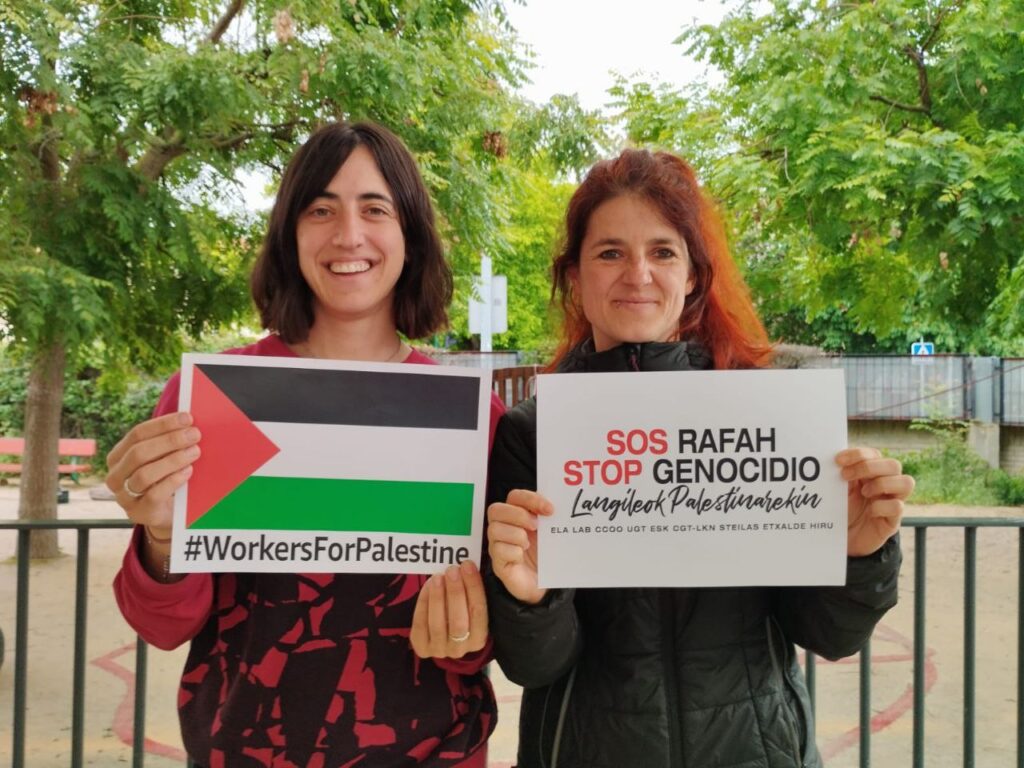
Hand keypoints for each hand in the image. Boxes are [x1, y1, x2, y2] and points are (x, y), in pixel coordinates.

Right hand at [105, 412, 200, 537]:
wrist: (164, 513)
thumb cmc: (163, 478)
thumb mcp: (160, 459)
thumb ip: (166, 442)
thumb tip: (187, 420)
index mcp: (118, 456)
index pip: (137, 434)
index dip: (163, 424)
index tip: (187, 418)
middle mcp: (115, 475)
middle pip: (139, 452)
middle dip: (169, 441)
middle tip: (194, 434)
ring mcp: (124, 496)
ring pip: (145, 474)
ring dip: (173, 460)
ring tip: (195, 452)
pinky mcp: (139, 512)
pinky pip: (154, 494)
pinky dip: (173, 480)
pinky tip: (188, 471)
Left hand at [410, 560, 487, 658]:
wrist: (442, 635)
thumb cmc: (460, 612)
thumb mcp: (470, 605)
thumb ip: (471, 591)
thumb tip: (467, 565)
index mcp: (479, 639)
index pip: (478, 612)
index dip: (473, 587)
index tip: (468, 566)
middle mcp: (460, 649)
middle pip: (459, 622)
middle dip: (455, 593)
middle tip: (452, 570)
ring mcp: (440, 650)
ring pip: (438, 624)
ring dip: (438, 598)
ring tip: (438, 577)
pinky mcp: (422, 647)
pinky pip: (421, 624)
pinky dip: (424, 603)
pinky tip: (428, 586)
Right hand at [487, 489, 552, 604]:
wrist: (544, 583)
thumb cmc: (544, 555)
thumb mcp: (547, 532)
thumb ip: (547, 518)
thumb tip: (553, 507)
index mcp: (515, 515)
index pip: (515, 496)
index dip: (531, 499)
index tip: (550, 509)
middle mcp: (502, 527)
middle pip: (496, 509)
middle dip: (518, 515)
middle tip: (536, 526)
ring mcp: (497, 545)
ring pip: (495, 530)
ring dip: (516, 535)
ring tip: (528, 544)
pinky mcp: (497, 563)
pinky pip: (498, 551)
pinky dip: (513, 552)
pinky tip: (521, 557)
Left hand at [839, 447, 914, 556]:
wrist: (844, 540)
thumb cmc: (842, 511)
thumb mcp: (839, 491)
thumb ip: (842, 475)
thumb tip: (834, 459)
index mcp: (872, 474)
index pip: (874, 454)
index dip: (859, 454)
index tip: (838, 460)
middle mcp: (886, 484)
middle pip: (894, 464)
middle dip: (868, 467)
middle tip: (845, 476)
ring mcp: (893, 501)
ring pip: (906, 482)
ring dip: (882, 484)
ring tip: (863, 493)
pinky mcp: (893, 521)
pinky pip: (898, 507)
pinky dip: (881, 506)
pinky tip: (870, 511)